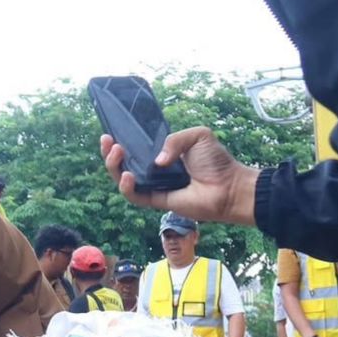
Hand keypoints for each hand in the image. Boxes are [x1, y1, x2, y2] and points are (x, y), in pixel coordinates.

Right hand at [100, 126, 259, 226]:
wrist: (229, 186)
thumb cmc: (217, 162)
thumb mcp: (198, 136)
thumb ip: (175, 139)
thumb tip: (157, 161)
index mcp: (162, 154)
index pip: (135, 148)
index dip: (121, 141)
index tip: (110, 134)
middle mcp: (154, 171)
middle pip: (123, 164)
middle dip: (111, 153)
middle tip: (108, 141)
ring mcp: (154, 187)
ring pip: (123, 180)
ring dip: (114, 167)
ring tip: (117, 153)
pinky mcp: (157, 201)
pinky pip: (135, 196)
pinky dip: (127, 187)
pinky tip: (127, 175)